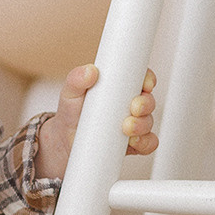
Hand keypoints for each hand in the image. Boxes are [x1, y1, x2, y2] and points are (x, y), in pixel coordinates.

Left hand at [34, 67, 156, 182]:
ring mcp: (134, 124)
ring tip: (127, 128)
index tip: (145, 84)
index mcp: (120, 87)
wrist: (66, 139)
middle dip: (145, 104)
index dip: (148, 79)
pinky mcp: (134, 143)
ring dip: (143, 125)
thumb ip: (76, 79)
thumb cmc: (72, 112)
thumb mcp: (70, 92)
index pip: (142, 78)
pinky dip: (145, 143)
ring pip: (149, 122)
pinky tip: (134, 141)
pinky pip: (148, 143)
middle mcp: (130, 104)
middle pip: (148, 101)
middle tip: (134, 108)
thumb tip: (89, 71)